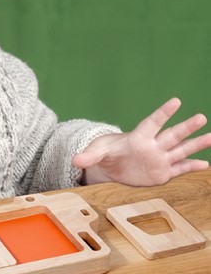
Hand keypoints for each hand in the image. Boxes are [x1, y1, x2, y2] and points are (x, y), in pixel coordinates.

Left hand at [72, 98, 210, 185]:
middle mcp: (153, 146)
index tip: (176, 101)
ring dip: (195, 144)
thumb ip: (88, 156)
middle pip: (172, 135)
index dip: (163, 113)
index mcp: (138, 137)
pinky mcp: (162, 172)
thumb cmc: (106, 153)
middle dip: (186, 127)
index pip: (152, 123)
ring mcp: (159, 159)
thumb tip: (74, 160)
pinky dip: (191, 167)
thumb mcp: (96, 153)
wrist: (112, 166)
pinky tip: (205, 165)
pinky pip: (179, 169)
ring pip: (180, 150)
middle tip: (201, 117)